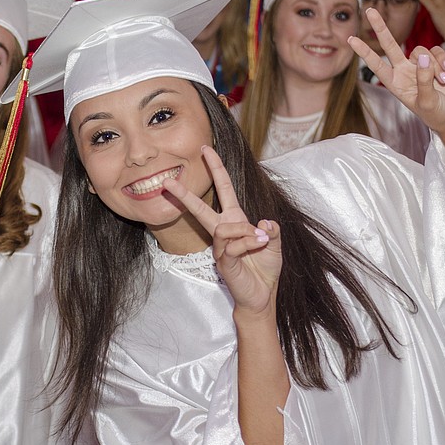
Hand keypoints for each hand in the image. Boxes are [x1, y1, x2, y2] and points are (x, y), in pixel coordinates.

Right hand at [162, 146, 281, 316]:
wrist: (262, 295)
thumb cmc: (264, 268)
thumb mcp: (275, 243)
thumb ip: (273, 230)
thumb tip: (265, 222)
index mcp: (236, 220)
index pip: (224, 188)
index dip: (216, 169)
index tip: (207, 149)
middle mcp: (224, 230)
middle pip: (201, 208)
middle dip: (184, 194)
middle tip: (168, 180)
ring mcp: (220, 246)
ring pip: (224, 227)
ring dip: (245, 230)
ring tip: (261, 239)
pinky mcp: (222, 261)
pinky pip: (232, 245)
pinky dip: (248, 243)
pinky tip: (259, 245)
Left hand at [349, 8, 444, 135]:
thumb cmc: (437, 115)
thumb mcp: (427, 102)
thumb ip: (423, 79)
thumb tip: (422, 56)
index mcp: (396, 84)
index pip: (377, 65)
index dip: (364, 52)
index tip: (350, 39)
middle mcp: (405, 72)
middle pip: (390, 45)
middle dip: (380, 28)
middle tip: (370, 10)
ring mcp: (420, 65)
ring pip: (422, 51)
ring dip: (435, 65)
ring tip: (443, 82)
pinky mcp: (437, 61)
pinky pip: (437, 51)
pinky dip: (444, 60)